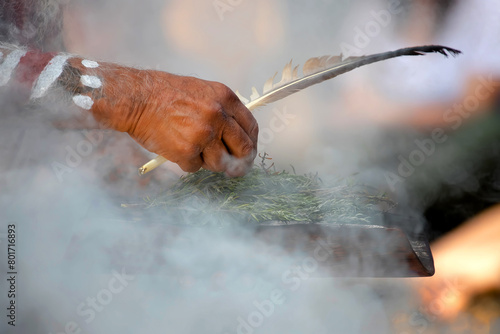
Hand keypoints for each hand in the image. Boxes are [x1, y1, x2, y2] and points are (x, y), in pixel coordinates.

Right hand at [81, 62, 257, 175]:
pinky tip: (175, 147)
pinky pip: (195, 168)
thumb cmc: (165, 94)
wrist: (136, 98)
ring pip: (220, 163)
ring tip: (193, 150)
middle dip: (240, 163)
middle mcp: (218, 116)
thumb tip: (237, 136)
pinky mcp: (188, 151)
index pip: (251, 127)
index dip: (251, 144)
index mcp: (225, 98)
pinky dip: (186, 163)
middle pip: (243, 149)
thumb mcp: (202, 91)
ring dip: (209, 163)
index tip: (248, 153)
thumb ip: (222, 110)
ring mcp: (204, 134)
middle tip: (234, 170)